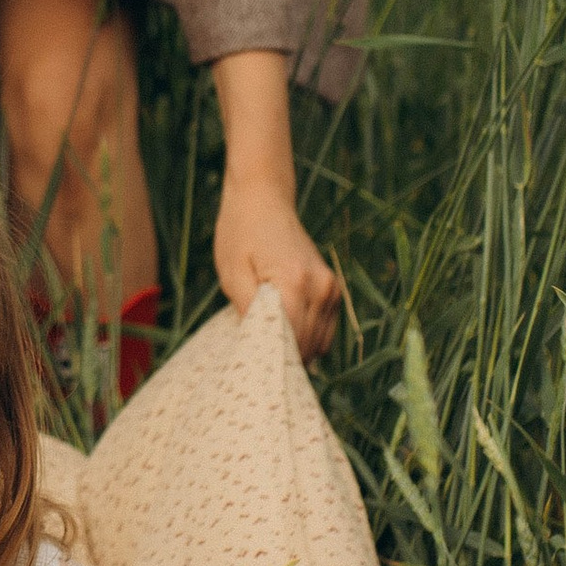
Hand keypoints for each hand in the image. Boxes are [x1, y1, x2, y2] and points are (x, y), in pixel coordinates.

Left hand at [214, 175, 343, 364]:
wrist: (263, 198)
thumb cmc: (241, 234)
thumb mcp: (233, 274)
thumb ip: (250, 314)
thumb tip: (260, 349)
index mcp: (296, 284)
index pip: (292, 343)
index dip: (271, 361)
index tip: (251, 367)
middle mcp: (322, 288)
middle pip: (308, 348)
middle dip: (283, 360)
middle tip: (254, 361)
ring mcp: (332, 289)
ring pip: (320, 344)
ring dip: (296, 351)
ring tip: (267, 345)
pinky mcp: (333, 289)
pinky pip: (324, 331)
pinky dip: (306, 339)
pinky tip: (282, 332)